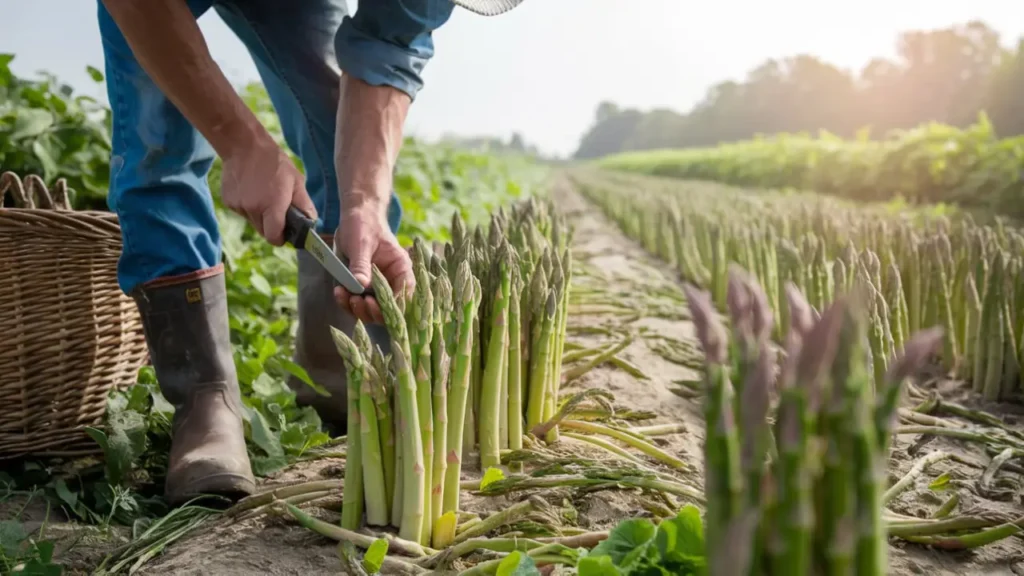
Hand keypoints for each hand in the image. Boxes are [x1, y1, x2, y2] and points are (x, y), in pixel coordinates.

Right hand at [220, 138, 317, 244]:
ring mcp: (238, 206)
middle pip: (263, 232)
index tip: (285, 231)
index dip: (281, 238)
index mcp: (272, 206)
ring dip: (260, 215)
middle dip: (272, 225)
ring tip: (263, 194)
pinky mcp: (228, 202)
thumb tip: (312, 223)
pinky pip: (243, 213)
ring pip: (253, 222)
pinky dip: (248, 207)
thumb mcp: (296, 181)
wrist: (244, 145)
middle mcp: (253, 209)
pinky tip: (251, 190)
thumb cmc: (274, 162)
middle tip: (277, 208)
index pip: (274, 238)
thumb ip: (304, 205)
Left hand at [334, 204, 414, 323]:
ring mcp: (376, 286)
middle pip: (388, 309)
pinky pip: (357, 302)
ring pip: (372, 310)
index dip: (390, 306)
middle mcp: (392, 281)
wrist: (354, 216)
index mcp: (400, 269)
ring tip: (343, 295)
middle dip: (371, 311)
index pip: (403, 296)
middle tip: (355, 301)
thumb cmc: (364, 224)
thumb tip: (361, 285)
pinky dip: (347, 302)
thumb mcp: (362, 244)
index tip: (371, 303)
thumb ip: (361, 265)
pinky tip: (338, 292)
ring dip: (357, 309)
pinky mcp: (362, 286)